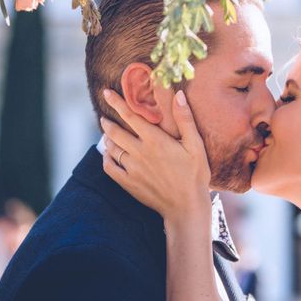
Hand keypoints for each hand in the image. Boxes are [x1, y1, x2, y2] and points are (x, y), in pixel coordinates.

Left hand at [100, 89, 211, 224]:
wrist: (186, 207)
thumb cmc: (195, 175)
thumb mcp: (195, 145)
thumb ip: (185, 119)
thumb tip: (177, 94)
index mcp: (155, 140)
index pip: (130, 116)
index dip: (117, 102)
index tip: (106, 92)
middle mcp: (139, 152)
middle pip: (115, 132)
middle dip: (107, 122)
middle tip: (104, 117)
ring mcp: (132, 169)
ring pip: (111, 149)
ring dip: (107, 139)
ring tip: (107, 135)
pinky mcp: (128, 183)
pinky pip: (110, 168)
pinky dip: (106, 159)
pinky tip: (109, 156)